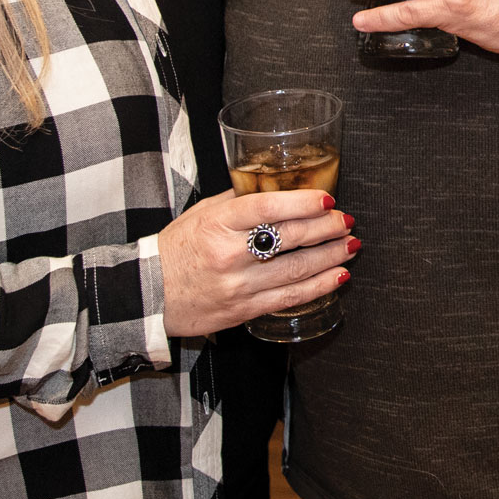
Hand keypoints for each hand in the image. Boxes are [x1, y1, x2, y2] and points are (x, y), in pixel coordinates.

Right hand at [158, 186, 351, 337]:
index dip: (303, 202)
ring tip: (351, 245)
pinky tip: (338, 276)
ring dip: (330, 256)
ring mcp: (238, 285)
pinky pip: (289, 297)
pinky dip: (318, 286)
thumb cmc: (176, 249)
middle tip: (346, 220)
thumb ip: (238, 201)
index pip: (267, 208)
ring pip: (296, 269)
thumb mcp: (201, 214)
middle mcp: (229, 254)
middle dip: (326, 227)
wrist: (148, 294)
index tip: (328, 198)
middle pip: (289, 237)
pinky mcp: (243, 310)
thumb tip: (277, 188)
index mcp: (217, 223)